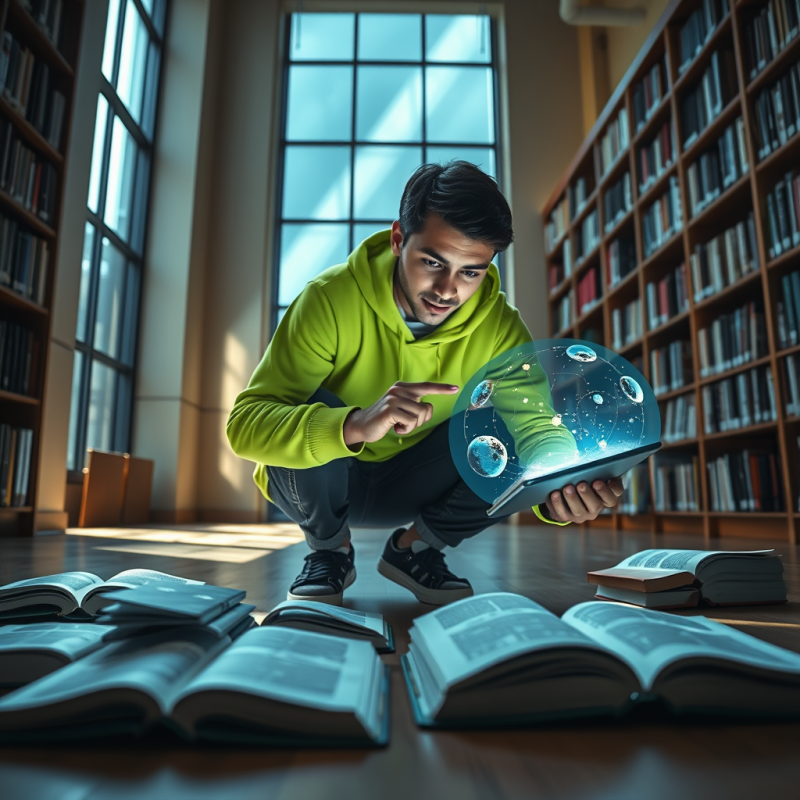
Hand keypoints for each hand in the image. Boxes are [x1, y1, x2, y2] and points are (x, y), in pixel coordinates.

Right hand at [343, 381, 458, 444]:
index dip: (442, 388)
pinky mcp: (390, 410)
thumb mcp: (401, 408)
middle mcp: (398, 390)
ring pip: (420, 416)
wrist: (362, 425)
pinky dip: (405, 429)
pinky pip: (410, 422)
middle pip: (426, 408)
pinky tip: (394, 427)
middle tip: (405, 423)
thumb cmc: (385, 418)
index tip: (456, 388)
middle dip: (420, 421)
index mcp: (402, 387)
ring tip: (398, 424)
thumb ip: (414, 405)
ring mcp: (393, 399)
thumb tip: (428, 408)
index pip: (426, 386)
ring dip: (412, 426)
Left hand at [544, 478, 624, 523]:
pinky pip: (562, 513)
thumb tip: (605, 471)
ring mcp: (581, 515)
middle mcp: (595, 509)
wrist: (571, 491)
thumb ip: (605, 473)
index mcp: (606, 499)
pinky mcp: (567, 516)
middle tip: (581, 484)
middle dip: (587, 495)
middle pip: (595, 506)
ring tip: (567, 488)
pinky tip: (555, 494)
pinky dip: (558, 504)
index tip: (597, 482)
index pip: (611, 498)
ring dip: (572, 499)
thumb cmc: (589, 480)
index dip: (605, 491)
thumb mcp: (600, 475)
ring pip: (578, 511)